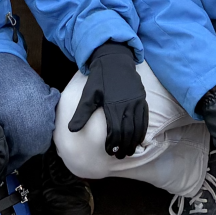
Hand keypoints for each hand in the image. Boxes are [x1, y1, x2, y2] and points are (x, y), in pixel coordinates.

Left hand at [67, 41, 148, 157]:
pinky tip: (138, 138)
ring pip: (138, 127)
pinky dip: (142, 130)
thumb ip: (82, 113)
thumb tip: (71, 130)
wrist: (114, 59)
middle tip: (119, 155)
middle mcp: (127, 104)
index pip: (115, 131)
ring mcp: (137, 101)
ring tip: (129, 151)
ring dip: (134, 141)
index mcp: (113, 104)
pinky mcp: (142, 98)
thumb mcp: (89, 94)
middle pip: (128, 132)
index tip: (109, 152)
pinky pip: (145, 118)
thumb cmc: (100, 77)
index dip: (112, 144)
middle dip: (124, 146)